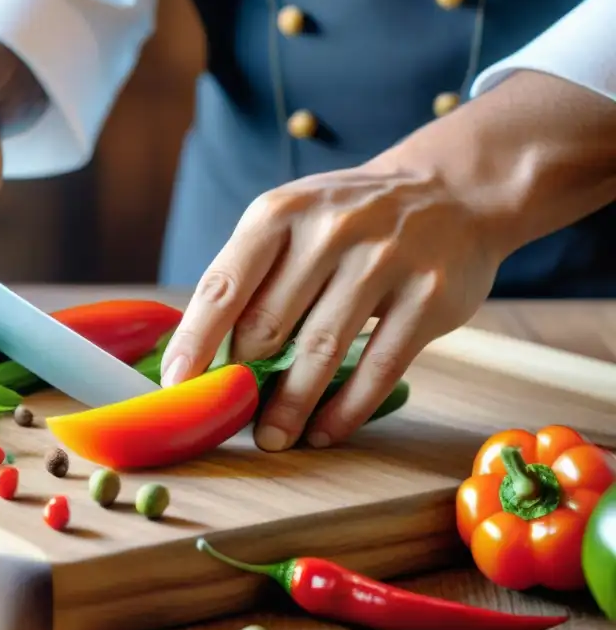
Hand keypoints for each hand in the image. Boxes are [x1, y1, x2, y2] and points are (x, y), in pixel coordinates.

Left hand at [159, 164, 501, 450]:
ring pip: (320, 351)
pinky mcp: (428, 296)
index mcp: (279, 214)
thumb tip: (199, 351)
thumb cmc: (347, 218)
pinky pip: (378, 366)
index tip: (176, 385)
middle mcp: (329, 232)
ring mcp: (383, 262)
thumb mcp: (292, 220)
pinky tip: (324, 431)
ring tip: (271, 438)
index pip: (223, 286)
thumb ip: (250, 273)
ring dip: (289, 406)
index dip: (195, 341)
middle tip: (227, 416)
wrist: (452, 191)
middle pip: (267, 325)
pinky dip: (346, 408)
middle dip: (242, 379)